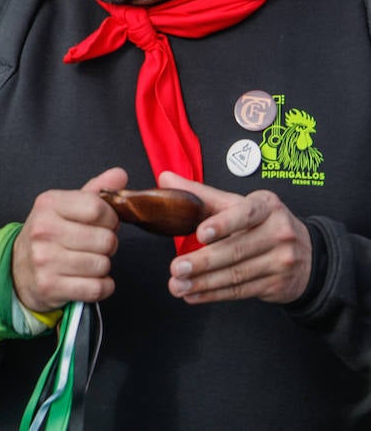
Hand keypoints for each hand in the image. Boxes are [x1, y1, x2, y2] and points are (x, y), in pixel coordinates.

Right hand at [12, 167, 125, 311]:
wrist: (19, 268)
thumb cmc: (49, 235)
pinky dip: (102, 286)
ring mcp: (44, 259)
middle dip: (108, 245)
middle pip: (105, 239)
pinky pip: (97, 288)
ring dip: (103, 266)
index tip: (103, 224)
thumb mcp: (66, 207)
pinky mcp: (50, 285)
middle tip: (93, 245)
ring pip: (103, 265)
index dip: (110, 219)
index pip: (98, 208)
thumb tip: (120, 174)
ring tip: (87, 261)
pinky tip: (89, 280)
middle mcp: (43, 230)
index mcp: (48, 204)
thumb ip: (95, 191)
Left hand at [160, 171, 311, 304]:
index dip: (223, 224)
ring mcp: (281, 261)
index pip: (245, 213)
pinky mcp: (277, 284)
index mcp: (267, 207)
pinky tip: (194, 295)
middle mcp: (279, 233)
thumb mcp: (239, 204)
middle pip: (236, 250)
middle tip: (176, 268)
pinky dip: (214, 294)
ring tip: (178, 285)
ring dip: (203, 283)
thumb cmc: (263, 224)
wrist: (309, 255)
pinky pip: (241, 291)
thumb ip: (202, 195)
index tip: (200, 233)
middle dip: (203, 262)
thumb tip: (165, 179)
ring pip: (236, 274)